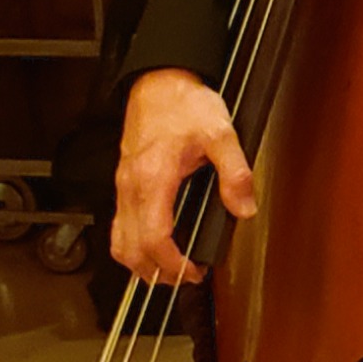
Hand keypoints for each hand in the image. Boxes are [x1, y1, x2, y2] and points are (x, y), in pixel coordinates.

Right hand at [112, 68, 256, 284]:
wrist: (159, 83)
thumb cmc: (184, 104)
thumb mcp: (222, 134)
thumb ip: (235, 172)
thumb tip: (243, 208)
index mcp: (153, 179)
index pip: (154, 238)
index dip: (172, 264)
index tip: (194, 273)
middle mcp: (131, 186)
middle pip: (129, 248)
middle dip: (155, 272)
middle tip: (185, 278)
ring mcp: (123, 185)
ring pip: (118, 239)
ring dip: (140, 262)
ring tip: (171, 269)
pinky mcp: (123, 182)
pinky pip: (120, 223)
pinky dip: (133, 243)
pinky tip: (155, 246)